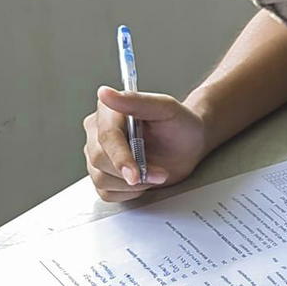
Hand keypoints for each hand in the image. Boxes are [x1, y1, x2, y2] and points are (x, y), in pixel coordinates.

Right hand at [83, 86, 208, 200]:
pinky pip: (107, 193)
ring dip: (134, 184)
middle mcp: (98, 133)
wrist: (188, 145)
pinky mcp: (105, 175)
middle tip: (159, 172)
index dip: (120, 157)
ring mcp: (99, 156)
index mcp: (108, 112)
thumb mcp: (166, 108)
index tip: (135, 174)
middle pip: (99, 160)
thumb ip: (137, 101)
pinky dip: (129, 193)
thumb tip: (105, 93)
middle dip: (133, 171)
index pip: (106, 137)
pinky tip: (144, 181)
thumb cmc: (180, 124)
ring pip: (101, 179)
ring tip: (156, 174)